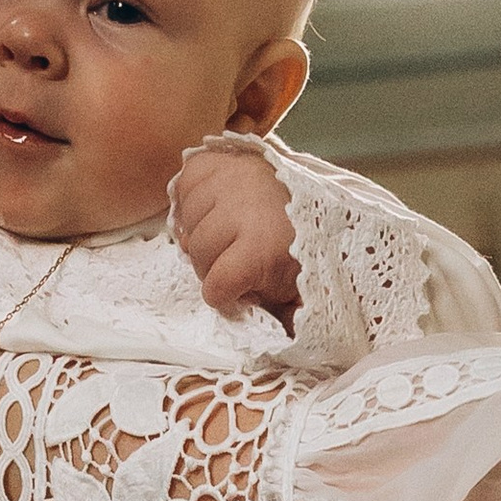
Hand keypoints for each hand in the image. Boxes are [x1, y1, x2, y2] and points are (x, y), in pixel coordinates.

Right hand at [175, 146, 299, 326]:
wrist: (315, 195)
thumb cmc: (303, 247)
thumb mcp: (300, 288)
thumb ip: (282, 314)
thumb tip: (276, 340)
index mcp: (262, 246)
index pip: (215, 285)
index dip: (223, 295)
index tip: (237, 291)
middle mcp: (243, 208)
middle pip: (198, 253)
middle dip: (211, 265)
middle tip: (233, 261)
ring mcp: (229, 179)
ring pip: (187, 220)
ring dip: (201, 231)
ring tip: (226, 235)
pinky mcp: (219, 159)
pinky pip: (185, 184)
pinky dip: (193, 200)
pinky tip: (213, 210)